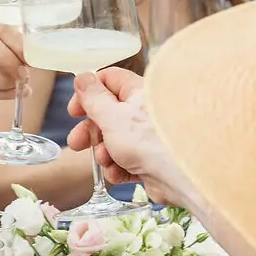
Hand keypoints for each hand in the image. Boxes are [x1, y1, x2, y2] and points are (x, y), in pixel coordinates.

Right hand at [66, 68, 190, 206]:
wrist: (181, 178)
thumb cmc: (150, 142)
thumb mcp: (111, 117)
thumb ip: (93, 98)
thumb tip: (82, 77)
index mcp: (139, 92)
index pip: (109, 81)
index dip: (88, 94)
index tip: (75, 110)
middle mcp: (145, 112)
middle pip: (108, 114)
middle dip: (91, 131)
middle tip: (77, 143)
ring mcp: (149, 137)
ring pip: (115, 140)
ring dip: (104, 152)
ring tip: (106, 160)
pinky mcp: (152, 160)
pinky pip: (127, 161)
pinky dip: (119, 168)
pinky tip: (119, 173)